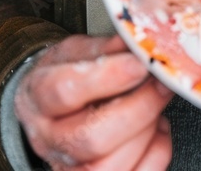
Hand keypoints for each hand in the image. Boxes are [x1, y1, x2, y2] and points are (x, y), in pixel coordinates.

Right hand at [14, 34, 173, 170]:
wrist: (47, 106)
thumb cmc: (65, 75)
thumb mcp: (76, 51)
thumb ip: (106, 47)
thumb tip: (137, 42)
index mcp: (40, 96)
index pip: (66, 91)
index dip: (109, 77)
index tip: (140, 63)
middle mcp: (50, 138)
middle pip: (91, 137)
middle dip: (138, 108)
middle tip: (160, 83)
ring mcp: (69, 167)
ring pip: (110, 167)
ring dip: (147, 132)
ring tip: (155, 105)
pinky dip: (156, 154)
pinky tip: (156, 130)